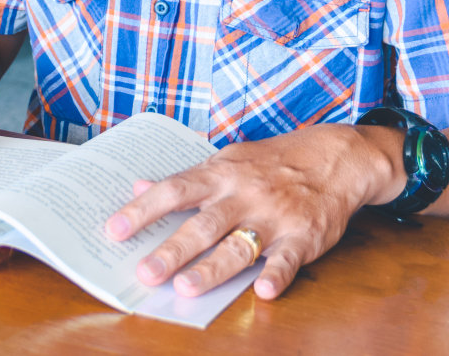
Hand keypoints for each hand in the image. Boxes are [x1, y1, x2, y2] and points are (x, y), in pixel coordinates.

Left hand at [103, 123, 402, 300]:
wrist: (335, 157)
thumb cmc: (273, 162)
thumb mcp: (228, 161)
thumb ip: (187, 179)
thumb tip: (139, 185)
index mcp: (220, 174)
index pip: (174, 191)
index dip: (142, 210)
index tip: (113, 230)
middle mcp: (244, 194)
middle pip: (202, 225)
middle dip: (172, 250)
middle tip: (145, 273)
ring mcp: (274, 216)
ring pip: (239, 245)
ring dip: (213, 268)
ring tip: (187, 288)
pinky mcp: (304, 235)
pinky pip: (289, 259)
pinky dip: (277, 274)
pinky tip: (263, 292)